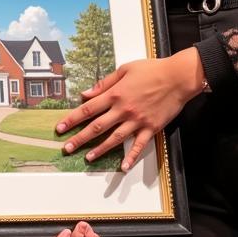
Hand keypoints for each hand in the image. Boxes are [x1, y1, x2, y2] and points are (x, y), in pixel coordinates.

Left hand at [55, 50, 204, 171]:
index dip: (72, 119)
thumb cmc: (152, 69)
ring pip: (114, 138)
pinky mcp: (151, 128)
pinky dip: (131, 157)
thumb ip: (104, 83)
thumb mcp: (124, 69)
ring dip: (100, 150)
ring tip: (87, 158)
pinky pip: (139, 146)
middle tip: (67, 148)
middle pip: (97, 126)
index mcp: (115, 94)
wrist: (177, 77)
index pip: (88, 109)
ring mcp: (137, 120)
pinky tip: (123, 166)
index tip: (60, 128)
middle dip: (79, 138)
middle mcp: (123, 109)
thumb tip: (86, 93)